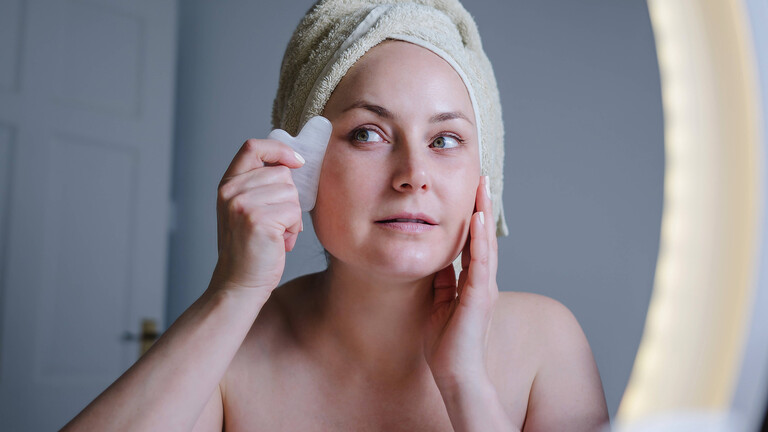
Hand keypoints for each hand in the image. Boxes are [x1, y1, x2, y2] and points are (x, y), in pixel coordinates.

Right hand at [211, 138, 304, 294]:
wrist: (239, 284)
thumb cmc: (250, 248)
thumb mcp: (246, 209)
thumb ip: (260, 185)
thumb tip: (293, 163)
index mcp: (228, 184)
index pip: (253, 147)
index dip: (279, 149)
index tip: (296, 162)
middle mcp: (231, 191)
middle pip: (281, 173)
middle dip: (289, 198)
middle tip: (277, 221)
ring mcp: (243, 205)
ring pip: (291, 193)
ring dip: (292, 215)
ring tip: (277, 234)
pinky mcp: (258, 220)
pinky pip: (294, 211)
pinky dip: (294, 229)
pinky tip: (280, 242)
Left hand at [423, 175, 498, 387]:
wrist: (456, 375)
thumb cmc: (446, 344)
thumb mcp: (439, 303)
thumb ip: (443, 281)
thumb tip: (438, 259)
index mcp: (473, 282)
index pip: (474, 242)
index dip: (473, 215)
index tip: (471, 190)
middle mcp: (483, 281)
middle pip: (484, 236)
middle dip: (482, 205)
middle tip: (482, 176)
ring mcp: (483, 288)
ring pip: (485, 243)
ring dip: (484, 213)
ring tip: (482, 187)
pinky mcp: (479, 298)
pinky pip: (480, 263)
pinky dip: (479, 239)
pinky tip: (477, 219)